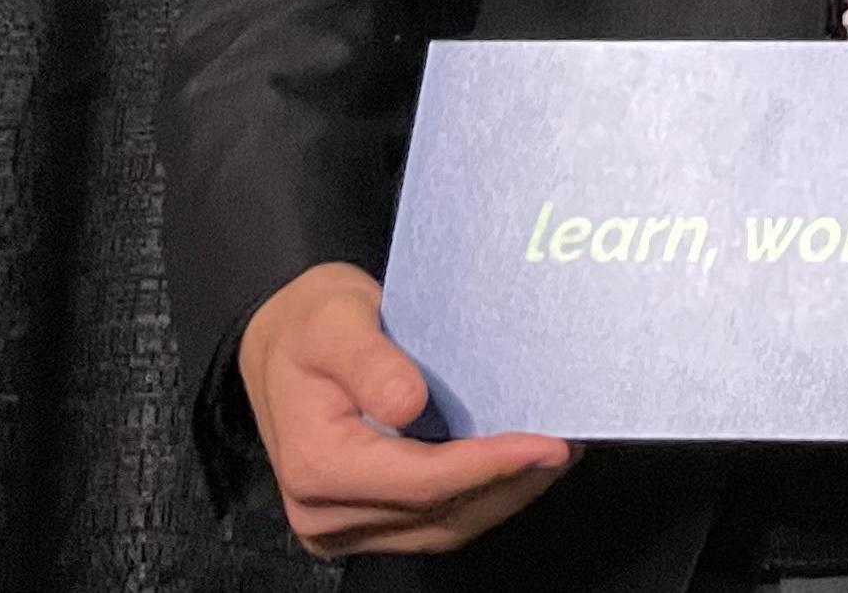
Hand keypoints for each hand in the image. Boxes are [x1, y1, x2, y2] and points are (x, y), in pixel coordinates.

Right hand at [237, 262, 576, 556]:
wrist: (278, 344)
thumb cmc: (308, 328)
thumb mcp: (334, 321)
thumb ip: (370, 362)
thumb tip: (409, 404)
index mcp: (317, 464)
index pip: (422, 480)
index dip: (490, 465)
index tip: (547, 443)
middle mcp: (323, 511)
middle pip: (439, 512)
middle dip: (511, 482)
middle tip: (568, 445)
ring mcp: (341, 525)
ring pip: (442, 527)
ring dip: (504, 496)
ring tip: (554, 456)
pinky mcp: (361, 521)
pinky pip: (431, 523)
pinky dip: (480, 498)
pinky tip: (517, 467)